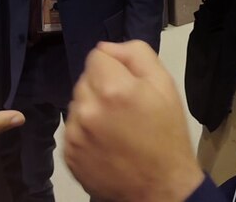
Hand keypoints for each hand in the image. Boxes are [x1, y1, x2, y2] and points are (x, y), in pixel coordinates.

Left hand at [64, 41, 204, 201]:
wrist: (161, 188)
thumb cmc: (167, 134)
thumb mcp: (164, 85)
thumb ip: (136, 54)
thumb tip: (106, 47)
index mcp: (113, 88)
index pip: (97, 56)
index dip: (115, 67)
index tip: (128, 85)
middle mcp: (87, 108)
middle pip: (85, 79)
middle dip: (102, 87)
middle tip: (125, 108)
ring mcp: (74, 134)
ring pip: (77, 103)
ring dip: (92, 109)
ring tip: (116, 127)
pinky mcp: (69, 154)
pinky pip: (72, 128)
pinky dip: (85, 131)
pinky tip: (106, 143)